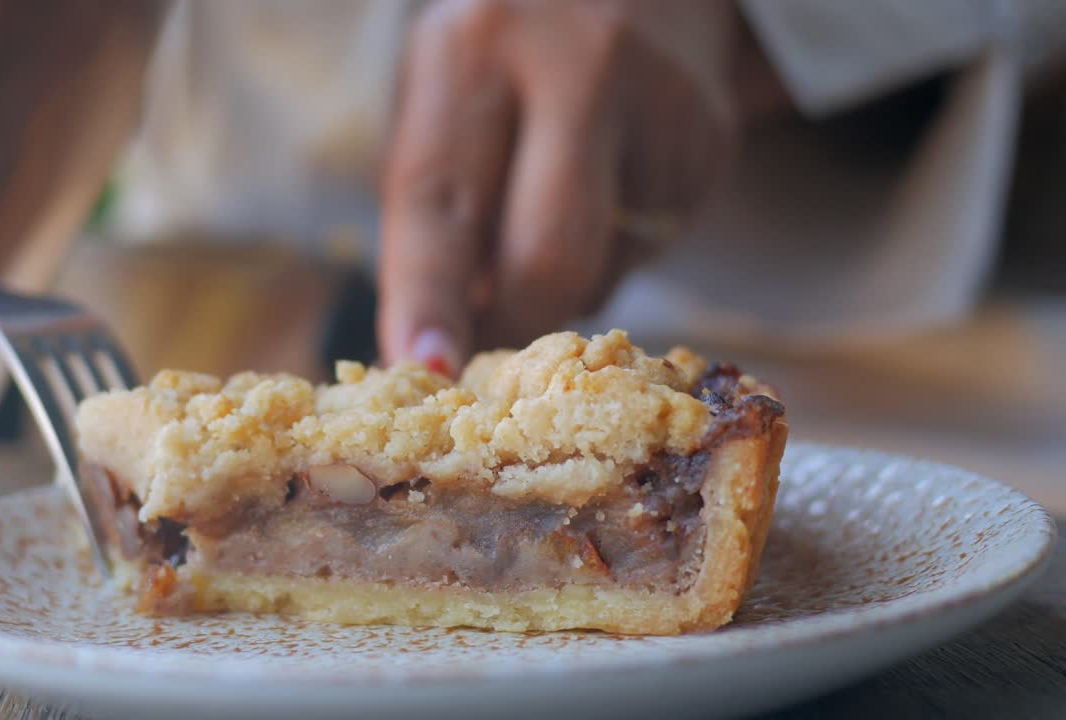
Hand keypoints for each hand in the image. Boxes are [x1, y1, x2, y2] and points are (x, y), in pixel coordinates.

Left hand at [378, 0, 749, 372]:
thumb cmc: (508, 54)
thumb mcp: (447, 93)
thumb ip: (437, 208)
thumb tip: (439, 348)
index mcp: (477, 50)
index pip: (442, 200)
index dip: (428, 297)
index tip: (422, 368)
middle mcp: (575, 70)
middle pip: (548, 255)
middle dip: (510, 326)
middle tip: (483, 348)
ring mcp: (659, 110)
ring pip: (601, 270)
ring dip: (557, 288)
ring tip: (542, 219)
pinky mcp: (711, 146)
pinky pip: (645, 252)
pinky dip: (607, 255)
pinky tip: (602, 195)